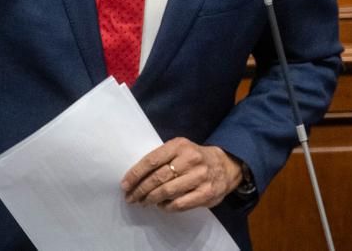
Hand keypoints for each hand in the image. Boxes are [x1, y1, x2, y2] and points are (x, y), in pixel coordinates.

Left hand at [121, 138, 241, 211]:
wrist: (226, 166)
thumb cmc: (195, 158)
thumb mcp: (180, 149)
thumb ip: (162, 158)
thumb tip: (136, 176)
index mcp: (180, 145)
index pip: (152, 160)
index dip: (136, 174)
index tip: (125, 185)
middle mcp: (190, 159)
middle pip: (158, 177)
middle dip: (140, 189)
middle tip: (131, 197)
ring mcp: (200, 176)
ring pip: (167, 191)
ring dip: (151, 199)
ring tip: (143, 202)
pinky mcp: (206, 192)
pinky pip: (180, 203)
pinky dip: (166, 207)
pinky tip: (161, 206)